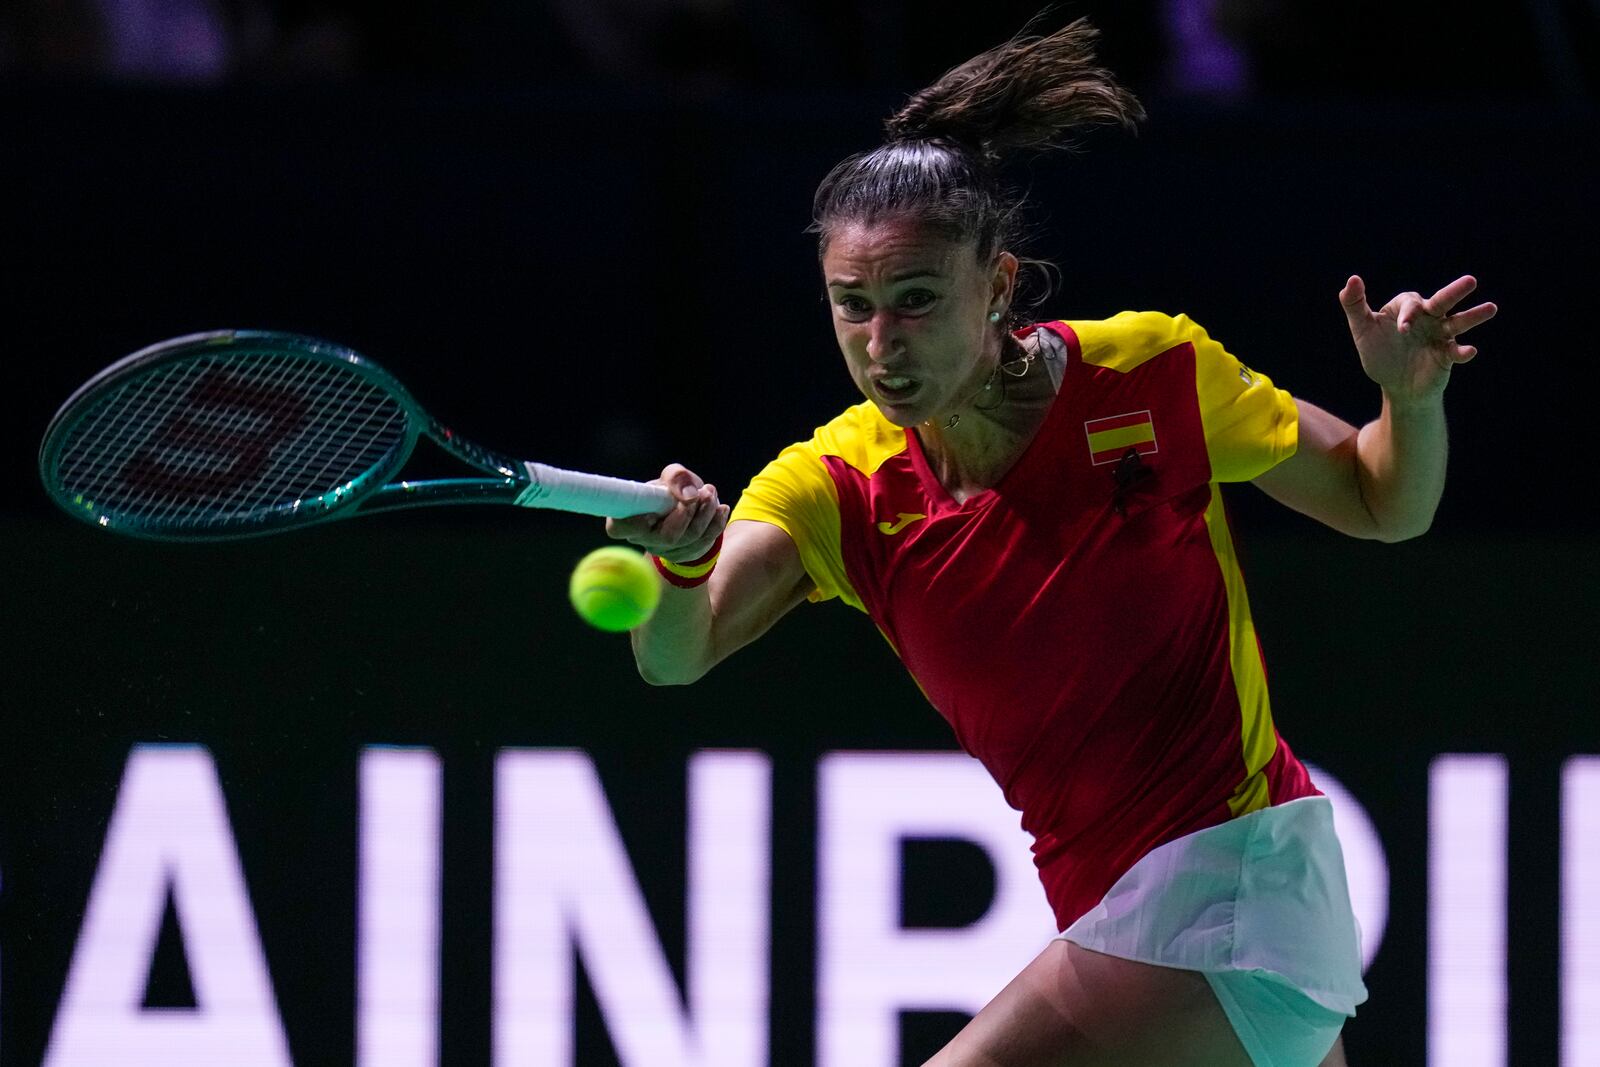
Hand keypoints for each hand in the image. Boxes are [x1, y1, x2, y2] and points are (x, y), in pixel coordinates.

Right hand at [605, 463, 728, 563]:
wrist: (688, 504)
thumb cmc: (672, 490)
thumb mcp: (673, 475)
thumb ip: (677, 477)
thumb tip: (689, 495)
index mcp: (628, 518)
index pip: (619, 528)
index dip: (634, 522)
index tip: (657, 505)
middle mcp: (642, 538)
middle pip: (667, 536)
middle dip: (690, 512)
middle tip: (704, 491)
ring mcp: (663, 550)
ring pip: (689, 540)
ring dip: (706, 515)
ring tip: (711, 494)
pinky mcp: (683, 556)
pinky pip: (704, 544)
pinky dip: (716, 525)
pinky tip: (721, 510)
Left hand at [1339, 275, 1497, 404]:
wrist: (1395, 385)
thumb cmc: (1379, 353)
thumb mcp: (1362, 329)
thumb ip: (1354, 304)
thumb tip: (1352, 279)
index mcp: (1408, 309)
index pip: (1412, 303)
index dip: (1408, 314)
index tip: (1403, 329)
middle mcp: (1429, 318)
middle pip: (1442, 301)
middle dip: (1455, 292)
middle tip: (1471, 281)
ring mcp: (1441, 336)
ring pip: (1458, 323)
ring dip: (1473, 316)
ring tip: (1491, 308)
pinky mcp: (1447, 356)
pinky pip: (1457, 352)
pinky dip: (1463, 352)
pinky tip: (1470, 351)